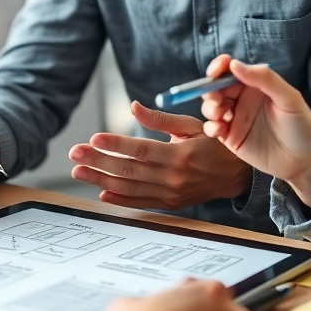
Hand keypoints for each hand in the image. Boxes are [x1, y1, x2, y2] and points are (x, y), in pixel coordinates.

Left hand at [69, 100, 252, 209]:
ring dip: (101, 180)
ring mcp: (171, 193)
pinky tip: (101, 192)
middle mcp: (173, 177)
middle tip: (75, 154)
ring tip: (79, 172)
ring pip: (129, 188)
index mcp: (179, 155)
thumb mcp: (190, 125)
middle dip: (98, 162)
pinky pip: (141, 202)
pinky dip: (120, 200)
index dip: (116, 145)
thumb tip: (134, 107)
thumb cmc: (214, 144)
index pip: (141, 150)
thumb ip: (160, 119)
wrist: (236, 175)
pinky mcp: (170, 203)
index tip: (94, 139)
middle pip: (129, 170)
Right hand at [200, 55, 310, 210]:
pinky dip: (210, 126)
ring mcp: (235, 118)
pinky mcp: (230, 138)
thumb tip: (234, 65)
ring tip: (219, 115)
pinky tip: (219, 130)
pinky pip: (212, 128)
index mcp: (255, 85)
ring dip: (209, 107)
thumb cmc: (301, 126)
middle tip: (216, 100)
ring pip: (211, 106)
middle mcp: (242, 99)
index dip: (219, 67)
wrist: (304, 163)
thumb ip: (265, 79)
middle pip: (216, 87)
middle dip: (210, 90)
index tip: (214, 72)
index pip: (231, 69)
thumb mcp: (289, 98)